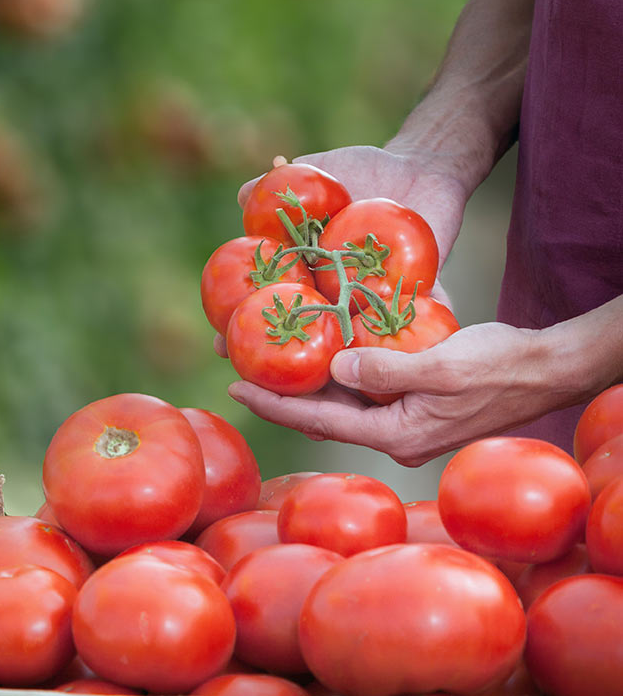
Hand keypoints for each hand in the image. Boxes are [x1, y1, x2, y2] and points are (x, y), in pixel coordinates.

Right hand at [213, 145, 471, 357]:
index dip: (241, 324)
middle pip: (302, 332)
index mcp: (309, 269)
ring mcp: (373, 297)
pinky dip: (396, 344)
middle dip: (277, 361)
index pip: (269, 301)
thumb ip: (278, 185)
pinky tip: (377, 365)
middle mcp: (337, 290)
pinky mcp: (412, 297)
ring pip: (349, 339)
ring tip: (315, 382)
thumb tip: (242, 196)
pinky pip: (404, 324)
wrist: (422, 166)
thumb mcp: (315, 172)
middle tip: (255, 379)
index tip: (219, 342)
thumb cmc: (365, 170)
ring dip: (333, 364)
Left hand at [226, 322, 591, 465]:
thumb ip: (386, 369)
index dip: (272, 403)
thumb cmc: (501, 366)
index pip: (318, 421)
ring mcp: (404, 420)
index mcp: (397, 435)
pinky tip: (316, 348)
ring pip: (339, 400)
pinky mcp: (413, 401)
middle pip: (321, 413)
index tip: (233, 385)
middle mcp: (394, 434)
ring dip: (305, 378)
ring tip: (264, 355)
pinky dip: (337, 369)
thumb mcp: (442, 366)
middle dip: (279, 389)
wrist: (549, 368)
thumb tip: (335, 370)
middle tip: (237, 363)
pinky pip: (363, 387)